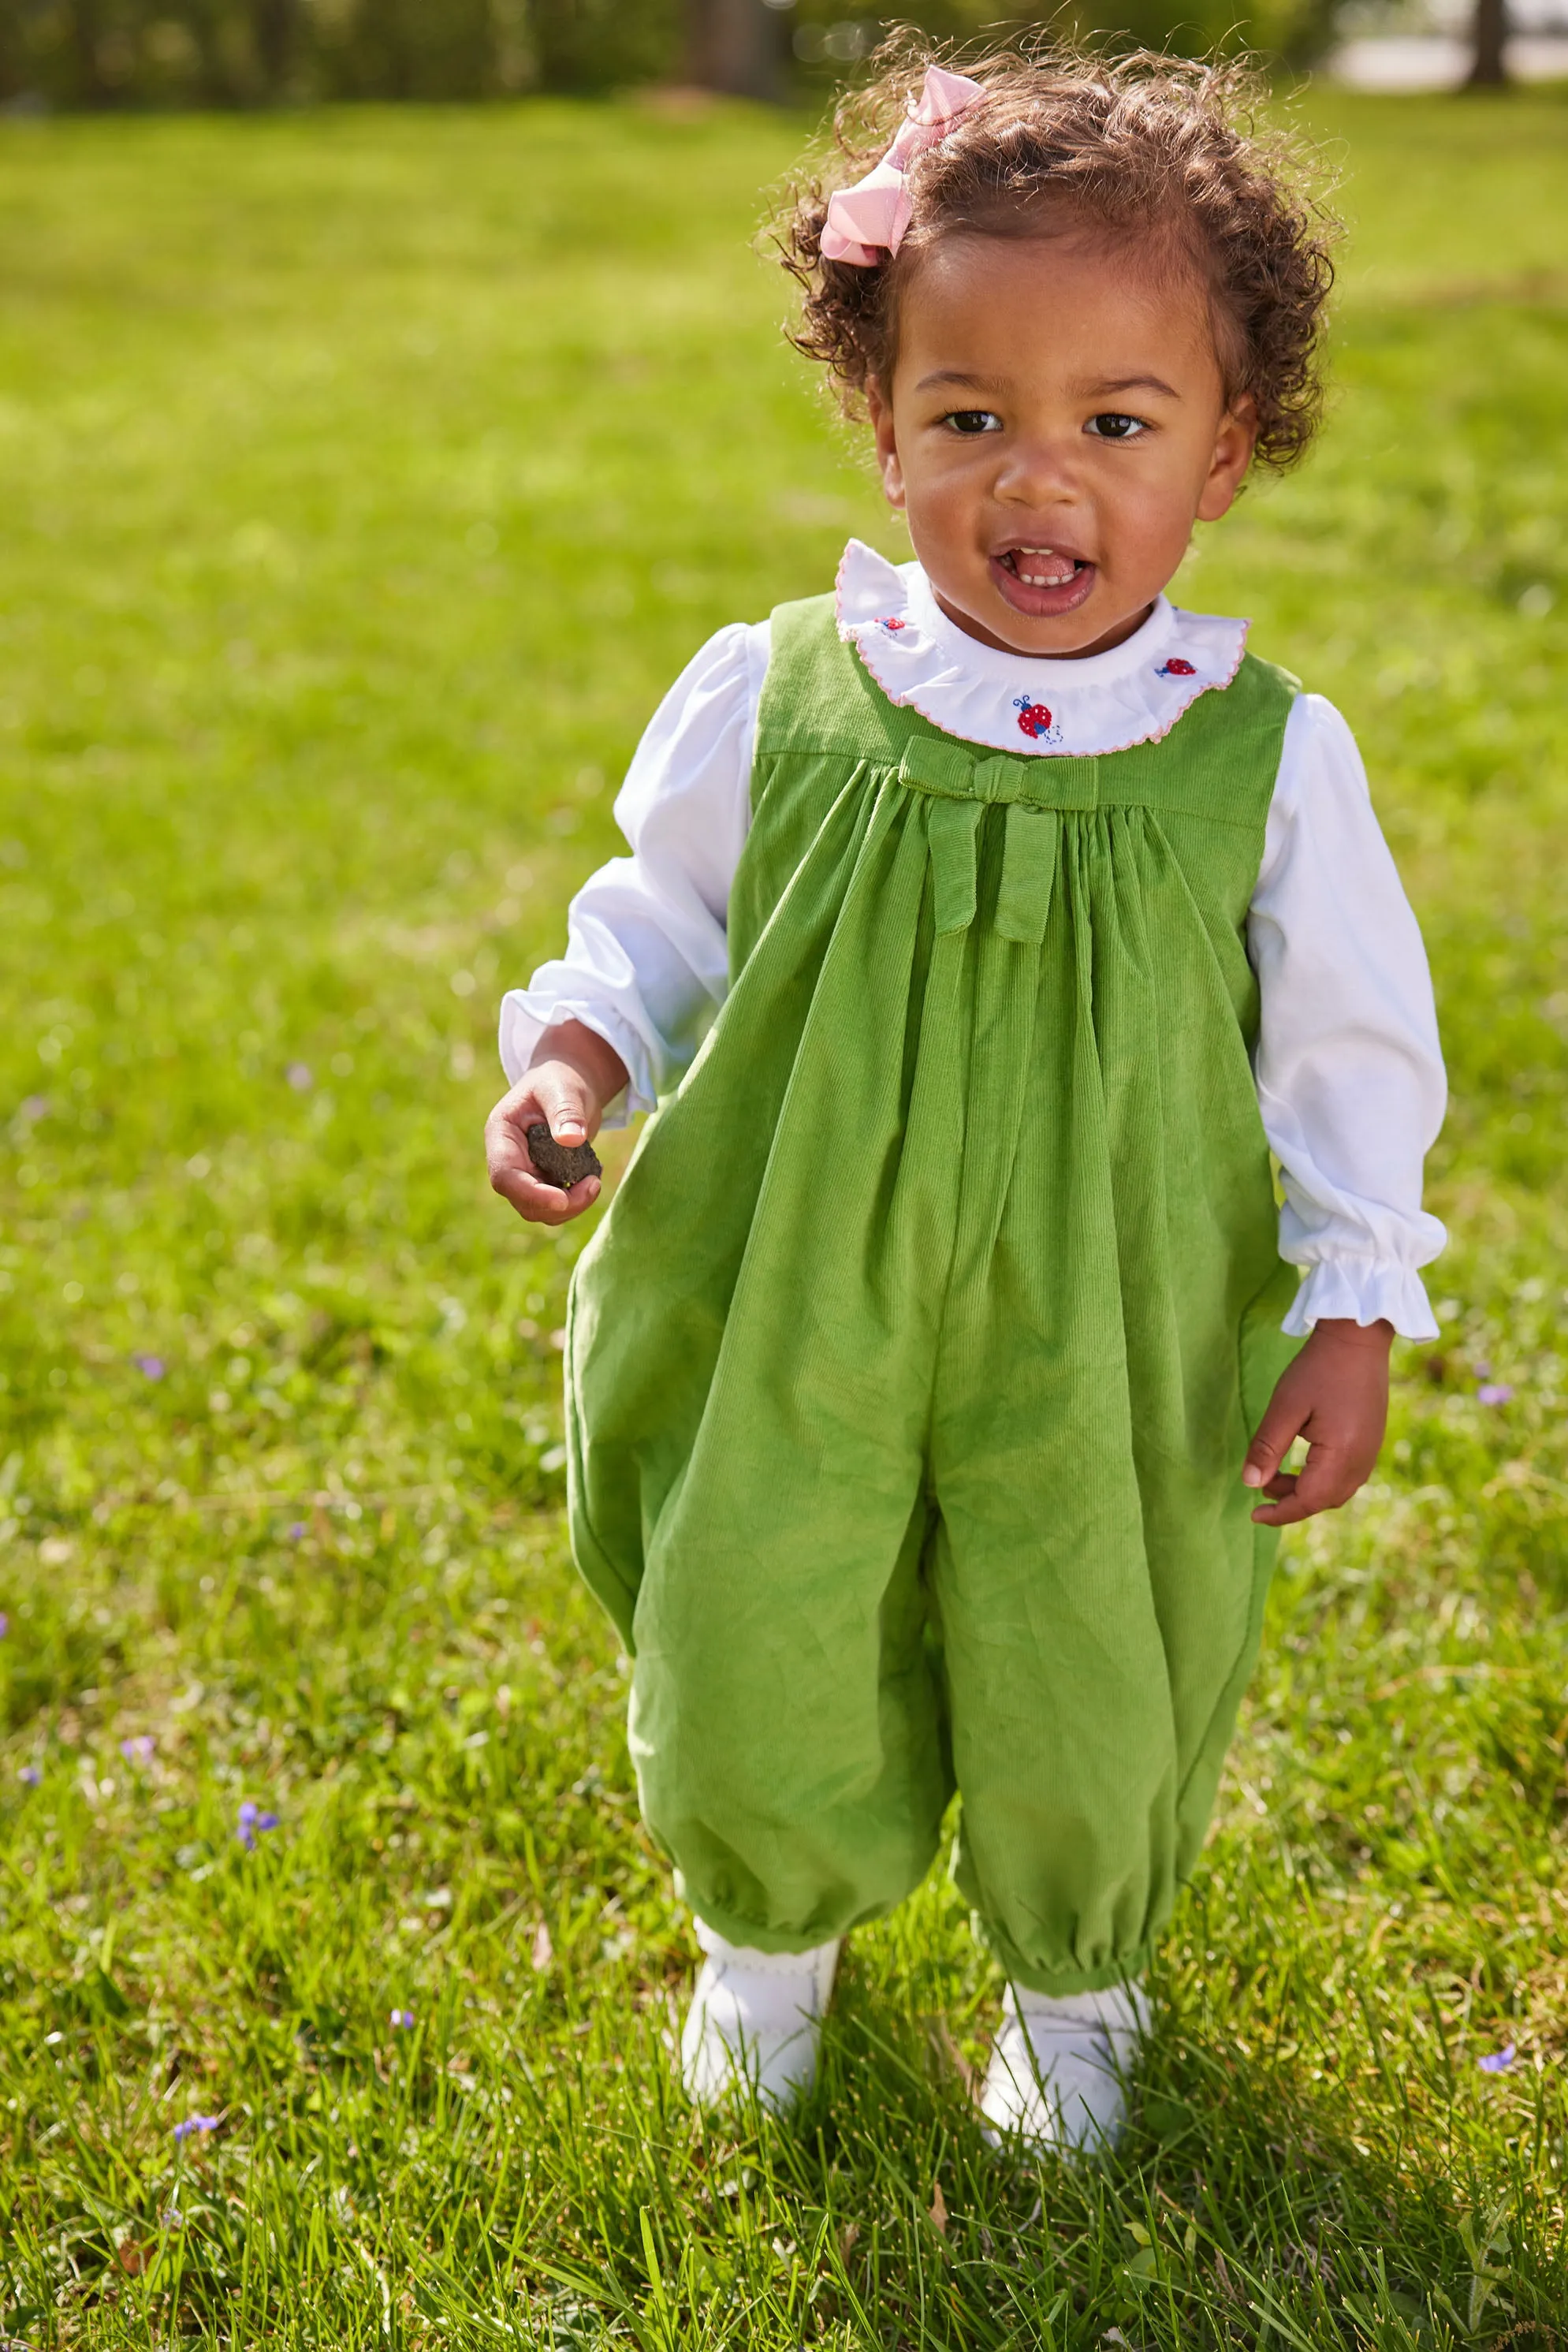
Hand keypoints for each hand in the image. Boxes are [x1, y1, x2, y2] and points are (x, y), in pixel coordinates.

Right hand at [485, 1020, 628, 1228]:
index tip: (562, 1200)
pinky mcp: (543, 1180)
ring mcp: (524, 1172)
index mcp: (501, 1135)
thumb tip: (572, 1139)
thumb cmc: (560, 1080)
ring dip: (569, 1206)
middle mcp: (508, 1158)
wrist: (568, 1084)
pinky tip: (592, 1179)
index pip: (504, 1175)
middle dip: (557, 1204)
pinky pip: (555, 1203)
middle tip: (594, 1185)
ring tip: (595, 1182)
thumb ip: (565, 1111)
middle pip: (521, 1200)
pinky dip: (575, 1200)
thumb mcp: (562, 1089)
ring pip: (538, 1209)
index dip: (530, 1193)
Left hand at [1242, 1317, 1392, 1526]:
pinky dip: (1322, 1479)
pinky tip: (1302, 1463)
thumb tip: (1250, 1484)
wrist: (1359, 1338)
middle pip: (1324, 1500)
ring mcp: (1371, 1452)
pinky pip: (1347, 1476)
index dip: (1279, 1513)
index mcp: (1342, 1456)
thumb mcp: (1285, 1407)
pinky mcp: (1372, 1442)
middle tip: (1261, 1487)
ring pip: (1337, 1491)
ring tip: (1275, 1474)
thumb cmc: (1318, 1368)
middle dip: (1291, 1502)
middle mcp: (1362, 1461)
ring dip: (1306, 1491)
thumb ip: (1267, 1447)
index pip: (1308, 1501)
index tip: (1254, 1515)